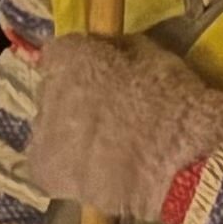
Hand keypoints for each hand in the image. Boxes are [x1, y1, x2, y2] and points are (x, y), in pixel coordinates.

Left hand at [26, 32, 222, 220]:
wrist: (179, 164)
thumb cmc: (175, 105)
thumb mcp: (154, 57)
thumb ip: (121, 51)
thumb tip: (113, 54)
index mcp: (71, 56)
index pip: (59, 53)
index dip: (81, 64)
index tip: (100, 74)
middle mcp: (47, 90)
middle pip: (53, 91)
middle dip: (74, 99)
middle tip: (107, 114)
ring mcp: (43, 134)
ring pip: (50, 128)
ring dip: (70, 133)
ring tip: (106, 149)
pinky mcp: (46, 172)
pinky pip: (50, 163)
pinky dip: (67, 166)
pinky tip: (94, 171)